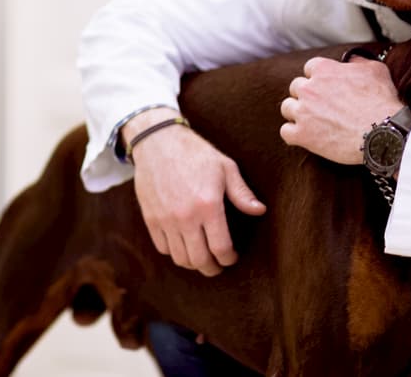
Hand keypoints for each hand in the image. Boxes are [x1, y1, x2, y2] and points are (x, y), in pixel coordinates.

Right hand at [126, 109, 265, 275]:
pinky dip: (174, 252)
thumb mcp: (225, 167)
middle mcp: (186, 217)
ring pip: (180, 258)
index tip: (232, 257)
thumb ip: (242, 193)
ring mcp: (165, 220)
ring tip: (202, 258)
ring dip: (193, 263)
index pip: (220, 247)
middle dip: (212, 268)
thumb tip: (260, 211)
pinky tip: (184, 246)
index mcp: (208, 205)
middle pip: (199, 260)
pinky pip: (162, 248)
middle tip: (218, 265)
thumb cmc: (196, 153)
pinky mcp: (151, 219)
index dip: (229, 258)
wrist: (158, 142)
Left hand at [279, 56, 402, 163]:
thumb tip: (351, 60)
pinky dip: (294, 134)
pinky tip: (306, 136)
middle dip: (307, 95)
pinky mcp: (302, 135)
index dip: (319, 78)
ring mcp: (303, 112)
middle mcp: (309, 88)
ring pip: (287, 107)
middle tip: (321, 105)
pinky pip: (285, 131)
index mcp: (323, 69)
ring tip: (312, 121)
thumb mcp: (375, 70)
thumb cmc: (382, 101)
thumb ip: (358, 62)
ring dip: (297, 113)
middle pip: (296, 87)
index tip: (327, 87)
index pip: (310, 68)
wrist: (383, 132)